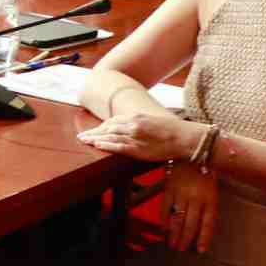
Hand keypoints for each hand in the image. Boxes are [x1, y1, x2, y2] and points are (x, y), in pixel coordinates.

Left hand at [76, 112, 202, 163]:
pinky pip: (118, 146)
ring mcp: (134, 137)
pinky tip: (96, 145)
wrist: (185, 137)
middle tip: (81, 136)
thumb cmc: (172, 131)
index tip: (93, 130)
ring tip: (83, 141)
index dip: (101, 127)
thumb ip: (141, 124)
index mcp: (136, 117)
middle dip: (93, 132)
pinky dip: (106, 145)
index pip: (113, 121)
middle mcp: (133, 125)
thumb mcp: (153, 122)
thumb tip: (132, 126)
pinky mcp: (138, 148)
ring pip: (109, 136)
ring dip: (94, 138)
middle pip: (107, 128)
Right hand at [161, 163, 218, 252]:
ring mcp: (181, 194)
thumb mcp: (212, 189)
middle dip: (185, 239)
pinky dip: (164, 221)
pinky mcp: (169, 189)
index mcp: (210, 198)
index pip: (207, 223)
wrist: (192, 151)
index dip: (203, 238)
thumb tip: (202, 227)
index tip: (199, 250)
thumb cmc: (205, 172)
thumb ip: (208, 206)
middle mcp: (196, 198)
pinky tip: (163, 230)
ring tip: (171, 244)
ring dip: (174, 234)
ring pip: (177, 219)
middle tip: (180, 250)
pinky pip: (165, 208)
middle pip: (190, 224)